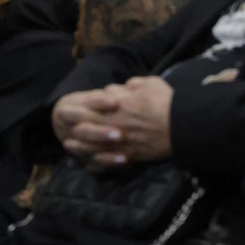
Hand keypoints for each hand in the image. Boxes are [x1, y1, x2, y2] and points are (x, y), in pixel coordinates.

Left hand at [53, 76, 174, 166]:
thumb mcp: (150, 83)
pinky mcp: (129, 155)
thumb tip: (127, 86)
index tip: (76, 105)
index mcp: (117, 104)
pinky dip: (96, 161)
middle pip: (89, 124)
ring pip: (93, 144)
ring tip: (68, 144)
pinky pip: (107, 160)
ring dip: (79, 144)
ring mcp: (120, 142)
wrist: (181, 126)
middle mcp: (114, 123)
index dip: (83, 105)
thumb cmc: (165, 102)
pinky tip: (89, 161)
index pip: (94, 104)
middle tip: (63, 124)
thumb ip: (135, 84)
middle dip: (75, 124)